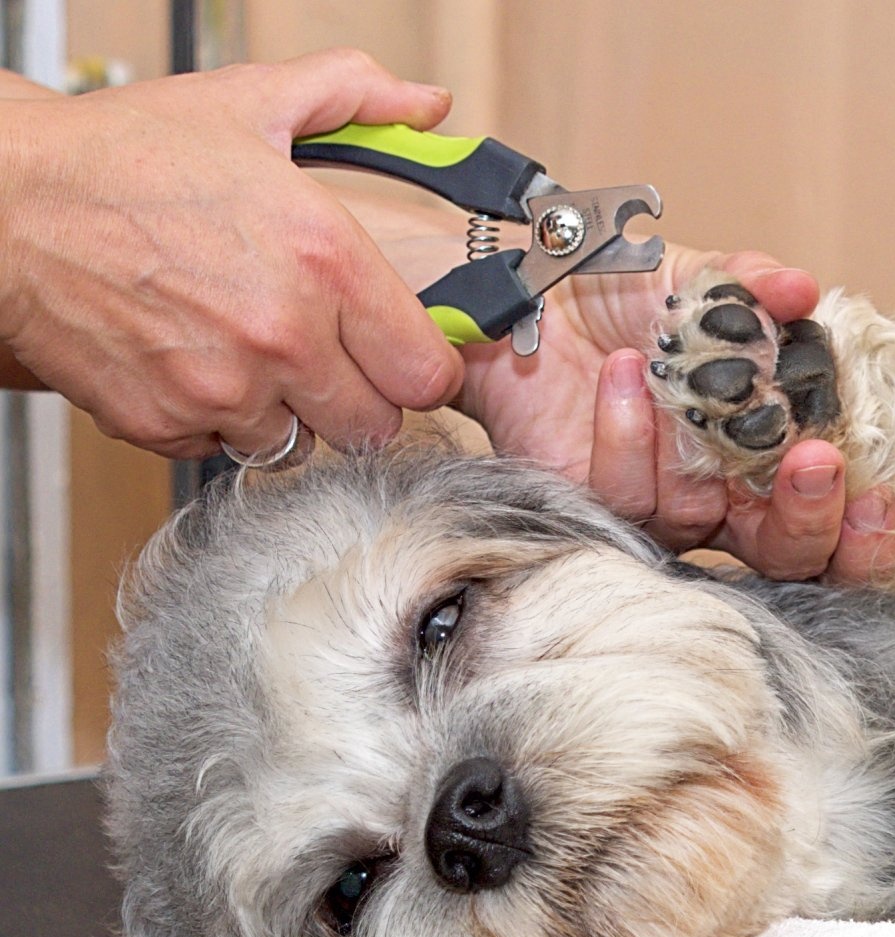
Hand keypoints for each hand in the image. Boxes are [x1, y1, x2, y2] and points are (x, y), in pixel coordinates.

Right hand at [0, 49, 462, 457]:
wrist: (9, 205)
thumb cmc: (126, 159)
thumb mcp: (251, 104)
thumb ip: (356, 101)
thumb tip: (425, 109)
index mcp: (323, 261)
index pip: (426, 374)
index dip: (420, 368)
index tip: (404, 357)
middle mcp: (281, 336)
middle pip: (374, 426)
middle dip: (359, 397)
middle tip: (327, 357)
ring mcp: (223, 390)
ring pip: (302, 444)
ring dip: (289, 411)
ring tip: (252, 353)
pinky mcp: (169, 425)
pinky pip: (229, 450)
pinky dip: (223, 421)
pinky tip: (202, 365)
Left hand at [458, 248, 894, 582]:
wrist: (535, 291)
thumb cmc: (627, 295)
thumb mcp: (702, 280)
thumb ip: (755, 288)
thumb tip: (802, 288)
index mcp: (772, 446)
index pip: (835, 509)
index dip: (864, 524)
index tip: (879, 495)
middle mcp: (724, 492)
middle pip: (785, 553)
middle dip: (810, 520)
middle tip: (816, 464)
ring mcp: (662, 506)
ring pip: (701, 528)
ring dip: (707, 464)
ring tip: (694, 386)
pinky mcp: (600, 507)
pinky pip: (627, 496)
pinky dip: (628, 437)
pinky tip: (623, 376)